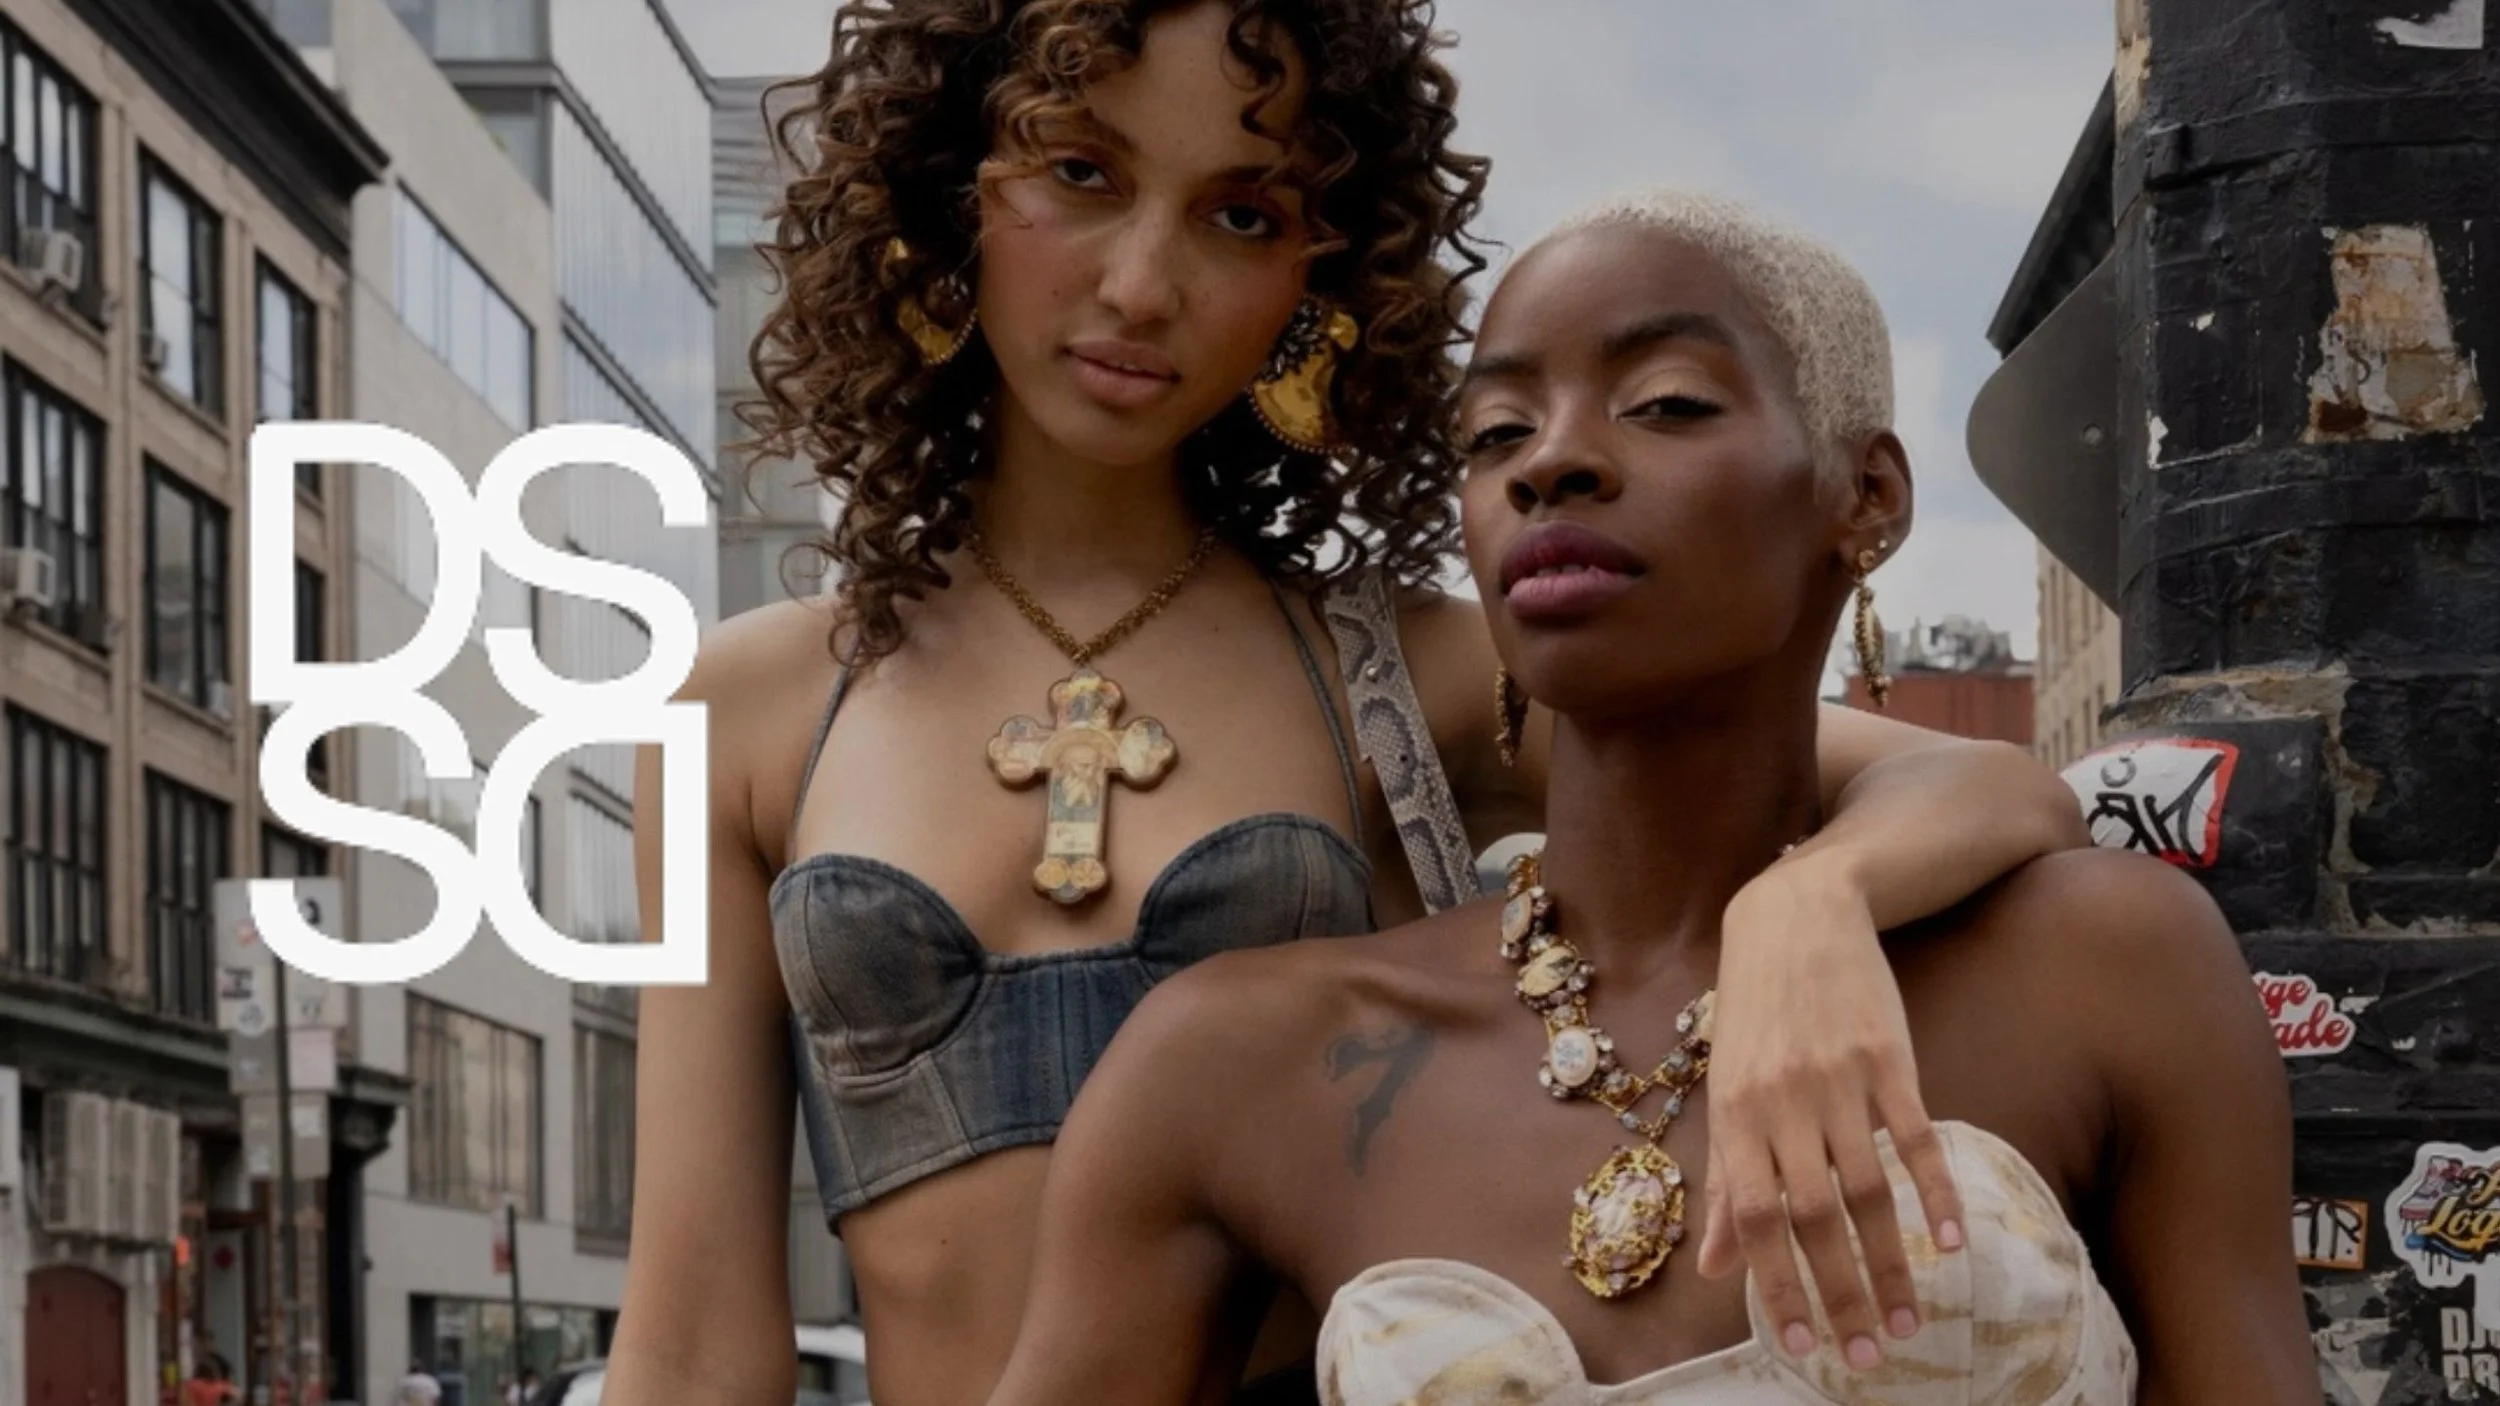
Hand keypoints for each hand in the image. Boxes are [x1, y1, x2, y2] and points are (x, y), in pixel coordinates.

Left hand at [1696, 853, 1965, 1369]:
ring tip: (1909, 1323)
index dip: (1776, 1285)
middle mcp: (1783, 1104)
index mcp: (1735, 1116)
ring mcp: (1839, 1081)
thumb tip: (1713, 1266)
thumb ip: (1726, 1180)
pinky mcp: (1890, 1059)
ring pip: (1869, 1191)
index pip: (1755, 1219)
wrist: (1796, 914)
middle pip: (1814, 1217)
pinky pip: (1915, 1139)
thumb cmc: (1754, 1011)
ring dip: (1891, 1264)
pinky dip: (1935, 1195)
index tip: (1800, 1344)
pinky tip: (1952, 1245)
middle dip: (1839, 1294)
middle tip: (1865, 1356)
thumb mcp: (1726, 1088)